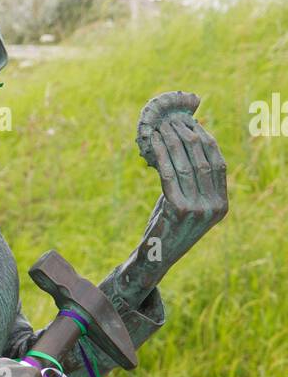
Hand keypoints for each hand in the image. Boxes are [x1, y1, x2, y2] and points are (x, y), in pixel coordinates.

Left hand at [149, 114, 227, 262]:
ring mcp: (198, 209)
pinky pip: (169, 175)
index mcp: (222, 204)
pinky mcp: (178, 210)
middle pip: (202, 161)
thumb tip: (185, 142)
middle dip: (187, 137)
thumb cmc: (168, 226)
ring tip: (161, 127)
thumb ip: (192, 180)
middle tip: (173, 121)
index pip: (219, 163)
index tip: (193, 123)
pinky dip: (161, 154)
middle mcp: (215, 206)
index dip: (206, 140)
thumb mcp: (187, 202)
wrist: (155, 255)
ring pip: (185, 165)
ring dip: (172, 142)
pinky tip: (153, 142)